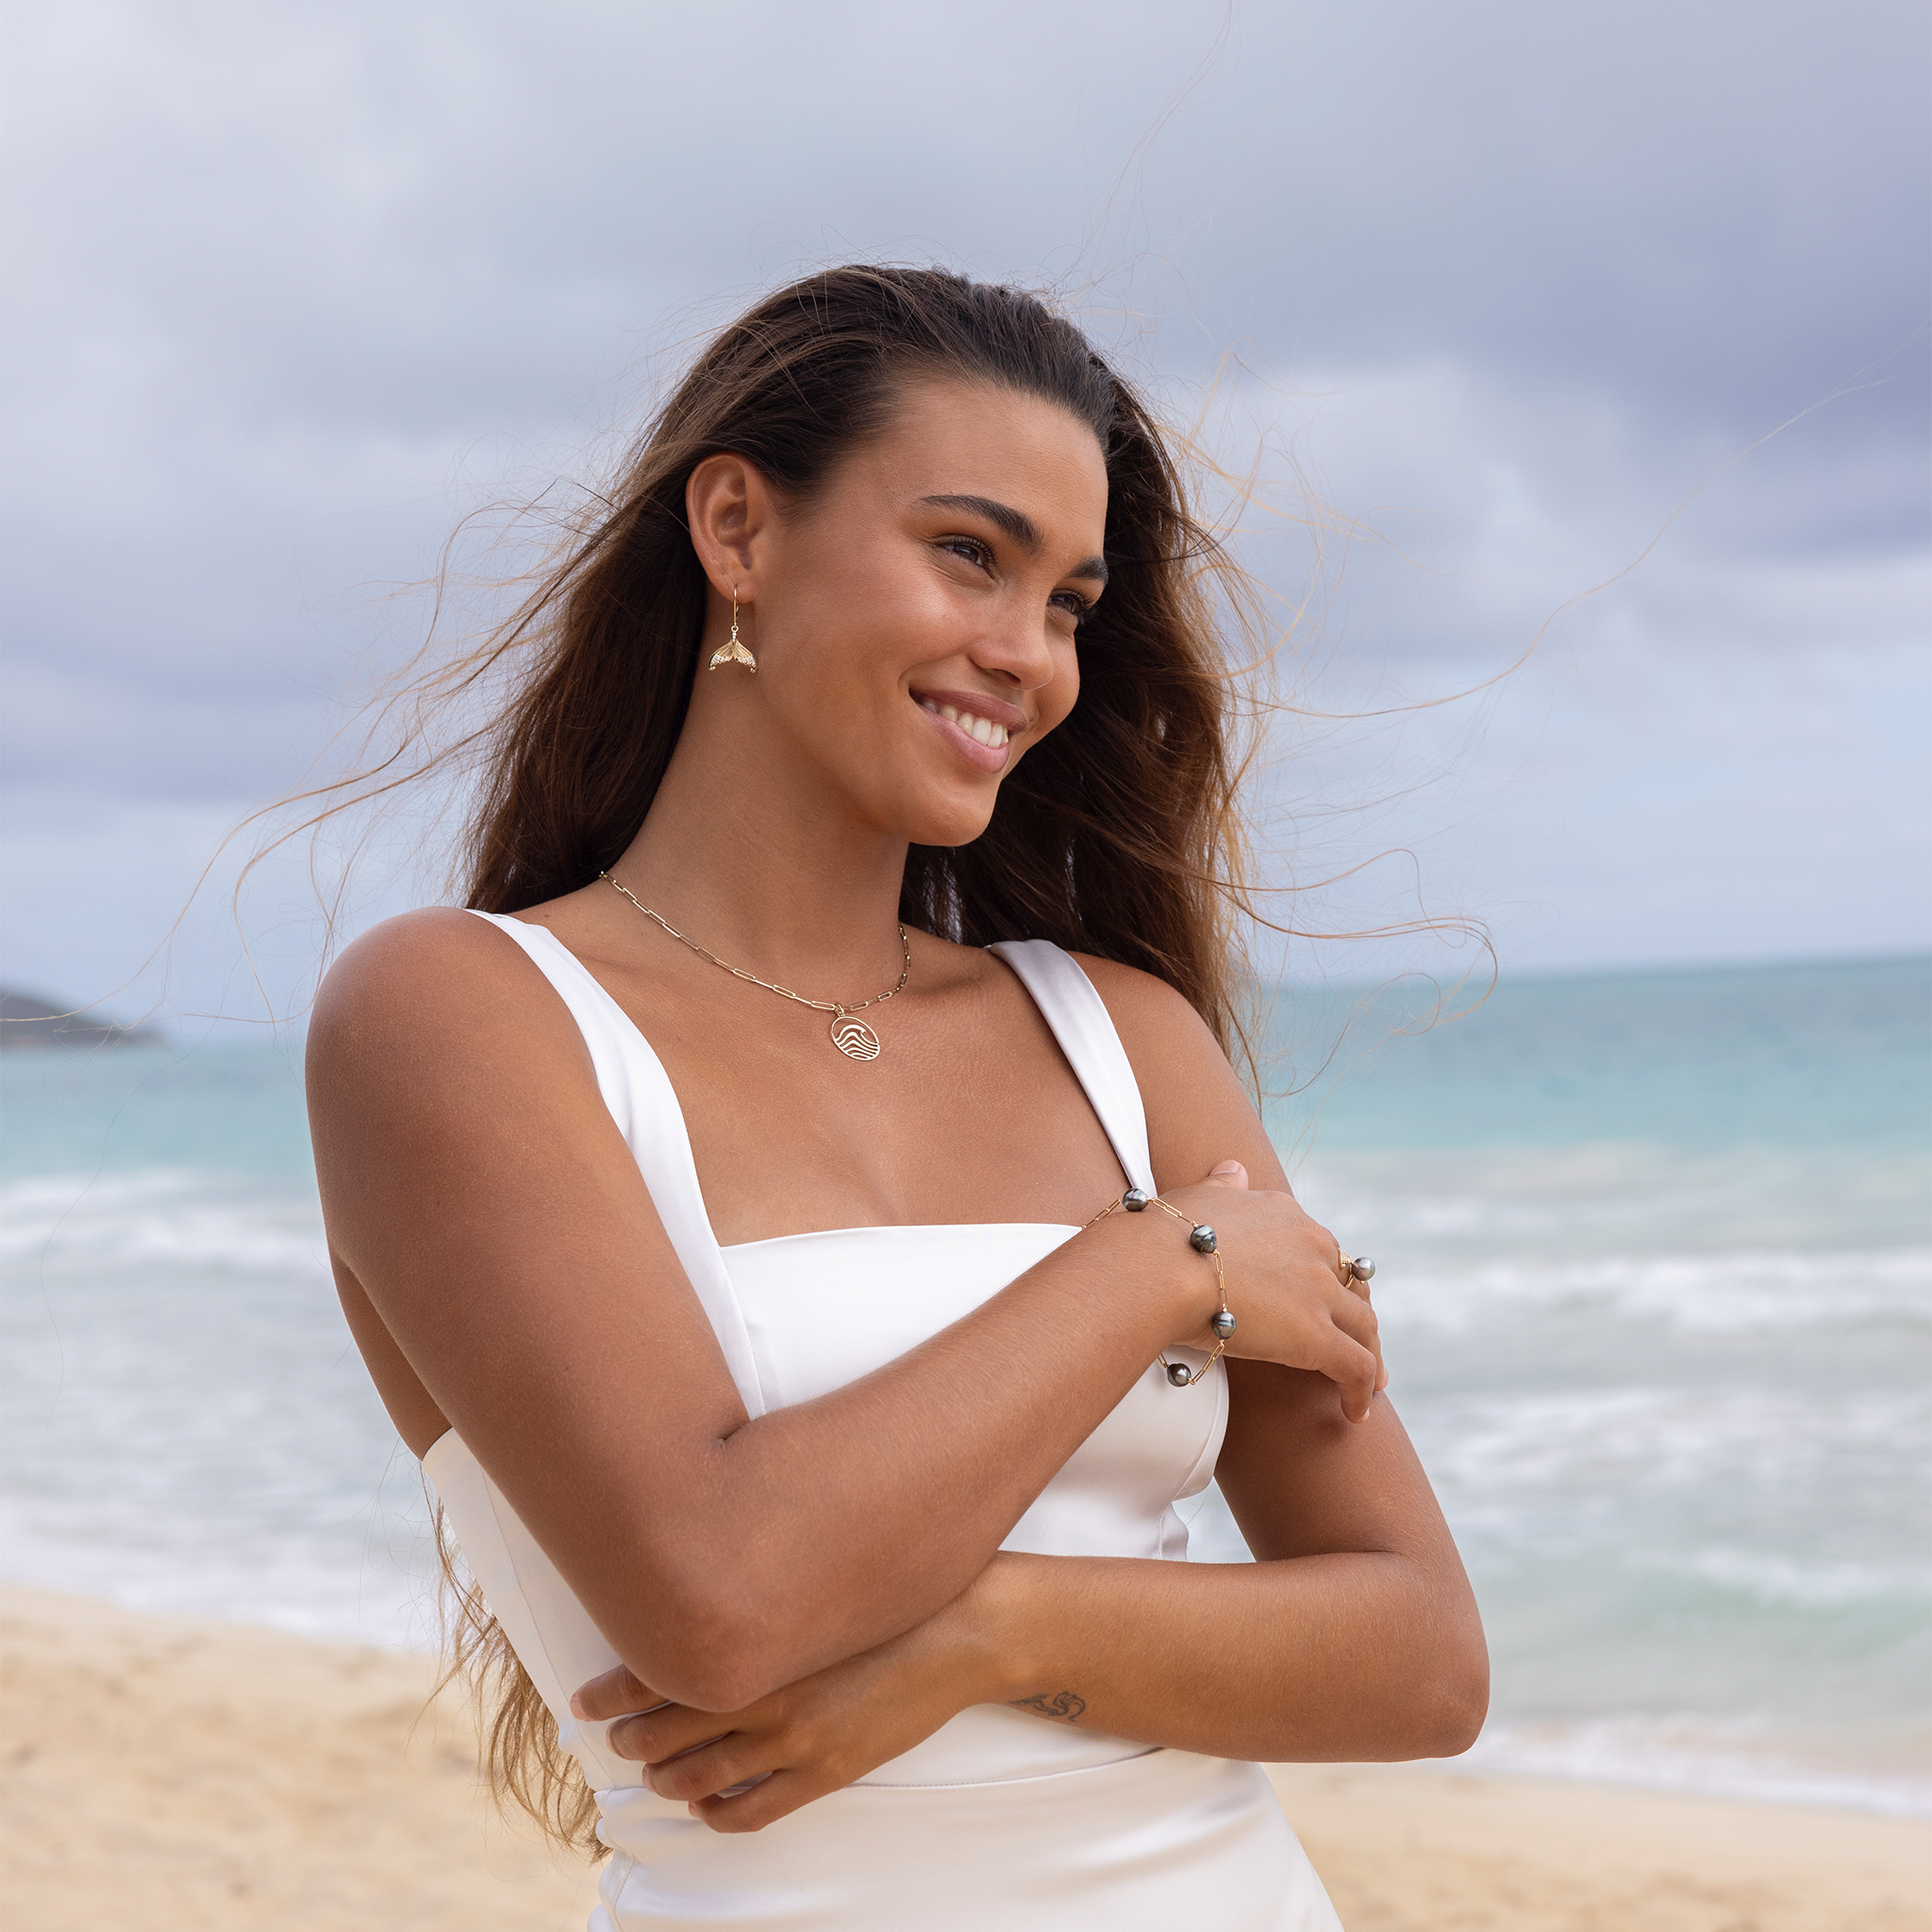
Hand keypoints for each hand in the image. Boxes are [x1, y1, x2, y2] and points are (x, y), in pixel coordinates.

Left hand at [570, 1584, 996, 1832]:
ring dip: (664, 1776)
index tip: (584, 1698)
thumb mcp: (815, 1589)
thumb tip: (707, 1606)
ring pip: (699, 1774)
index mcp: (761, 1641)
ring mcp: (796, 1740)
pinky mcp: (826, 1772)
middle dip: (628, 1736)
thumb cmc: (889, 1596)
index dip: (611, 1690)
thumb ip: (760, 1604)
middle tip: (610, 1736)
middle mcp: (768, 1693)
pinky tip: (704, 1803)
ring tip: (649, 1769)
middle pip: (667, 1728)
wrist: (961, 1630)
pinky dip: (715, 1812)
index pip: (659, 1672)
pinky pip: (751, 1810)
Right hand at [1160, 1161, 1386, 1422]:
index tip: (1321, 1300)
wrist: (1156, 1267)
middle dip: (1357, 1314)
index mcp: (1284, 1214)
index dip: (1325, 1277)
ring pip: (1364, 1326)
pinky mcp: (1317, 1334)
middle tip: (1359, 1343)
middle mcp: (1311, 1245)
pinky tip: (1355, 1413)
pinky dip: (1362, 1390)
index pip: (1320, 1248)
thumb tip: (1235, 1168)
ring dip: (1371, 1355)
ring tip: (1369, 1384)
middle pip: (1352, 1284)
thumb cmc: (1161, 1236)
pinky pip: (1356, 1367)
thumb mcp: (1196, 1197)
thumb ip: (1222, 1185)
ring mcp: (1318, 1290)